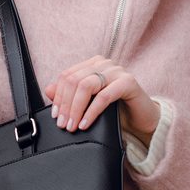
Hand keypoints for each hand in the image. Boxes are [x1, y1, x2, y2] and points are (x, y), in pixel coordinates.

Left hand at [44, 55, 160, 146]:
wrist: (141, 119)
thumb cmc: (115, 110)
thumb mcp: (88, 104)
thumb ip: (69, 96)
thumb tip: (48, 90)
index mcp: (92, 64)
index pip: (67, 76)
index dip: (58, 96)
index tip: (55, 115)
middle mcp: (104, 64)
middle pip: (74, 80)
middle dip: (65, 105)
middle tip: (63, 124)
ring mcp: (117, 71)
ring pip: (86, 86)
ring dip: (76, 109)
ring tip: (72, 126)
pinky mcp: (128, 82)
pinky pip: (104, 96)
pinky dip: (91, 112)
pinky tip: (85, 124)